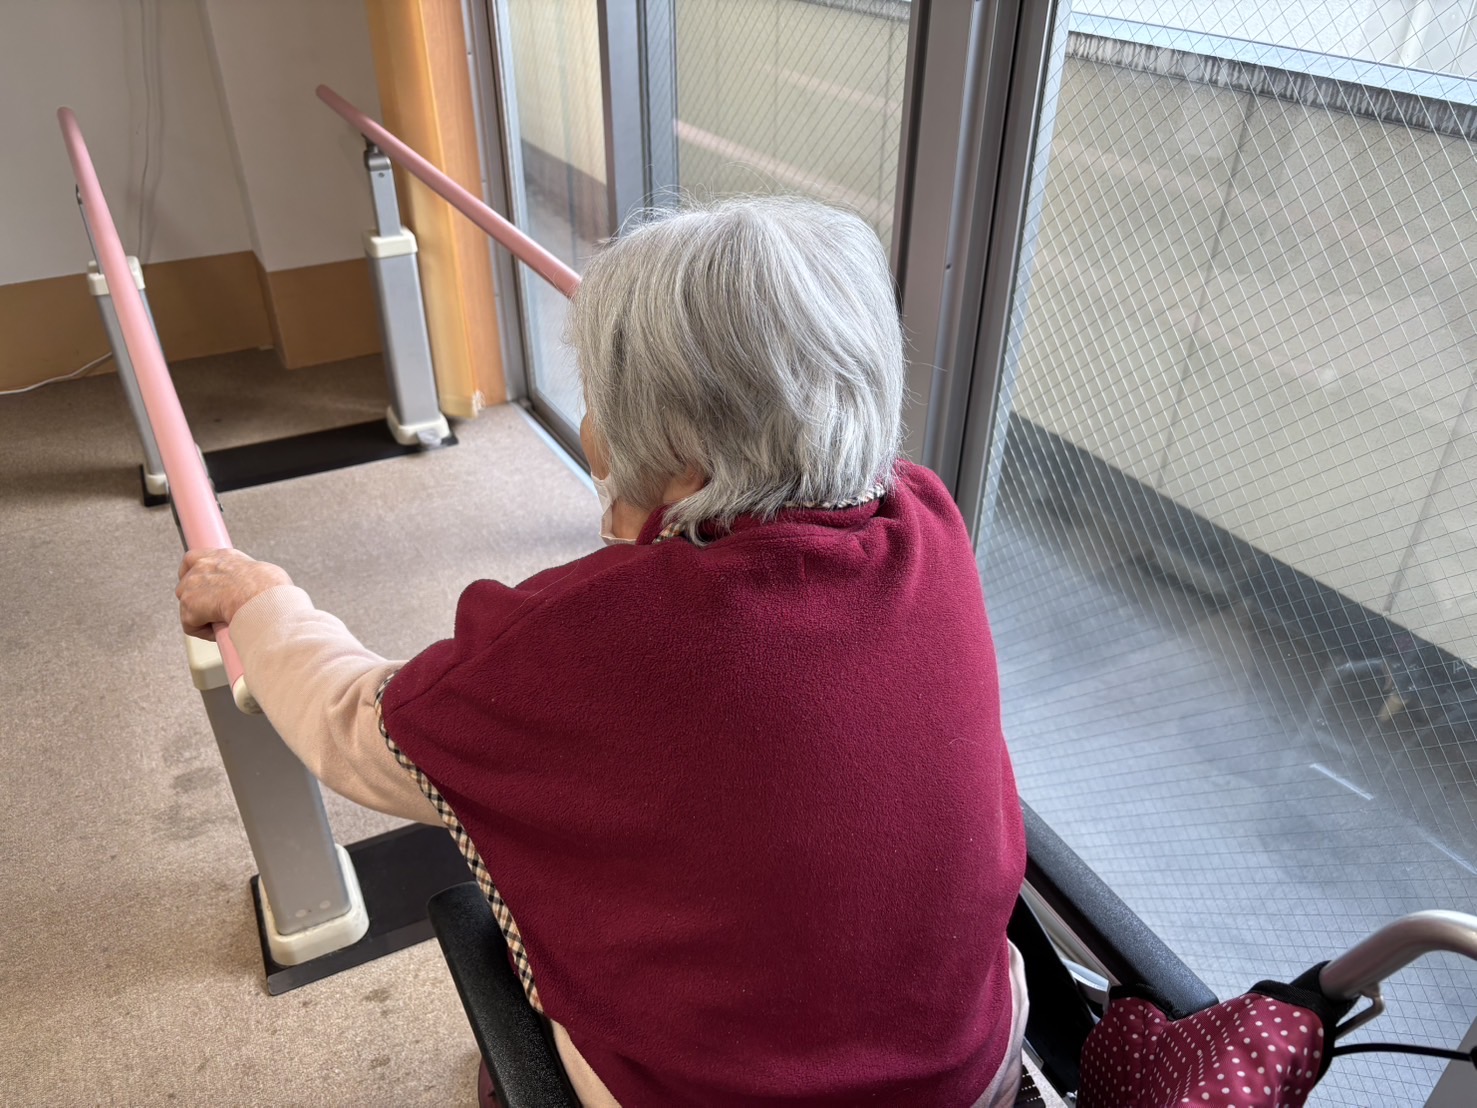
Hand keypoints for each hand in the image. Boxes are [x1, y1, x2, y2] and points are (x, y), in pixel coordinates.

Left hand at [176, 548, 292, 639]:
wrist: (261, 597)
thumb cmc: (270, 588)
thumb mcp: (261, 573)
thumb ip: (246, 579)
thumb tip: (252, 593)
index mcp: (222, 556)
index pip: (193, 558)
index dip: (192, 573)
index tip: (200, 586)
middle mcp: (203, 566)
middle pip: (186, 585)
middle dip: (197, 600)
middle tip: (216, 612)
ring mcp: (192, 586)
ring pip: (188, 608)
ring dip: (202, 617)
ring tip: (223, 623)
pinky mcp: (189, 607)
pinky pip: (192, 626)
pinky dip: (205, 632)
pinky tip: (222, 630)